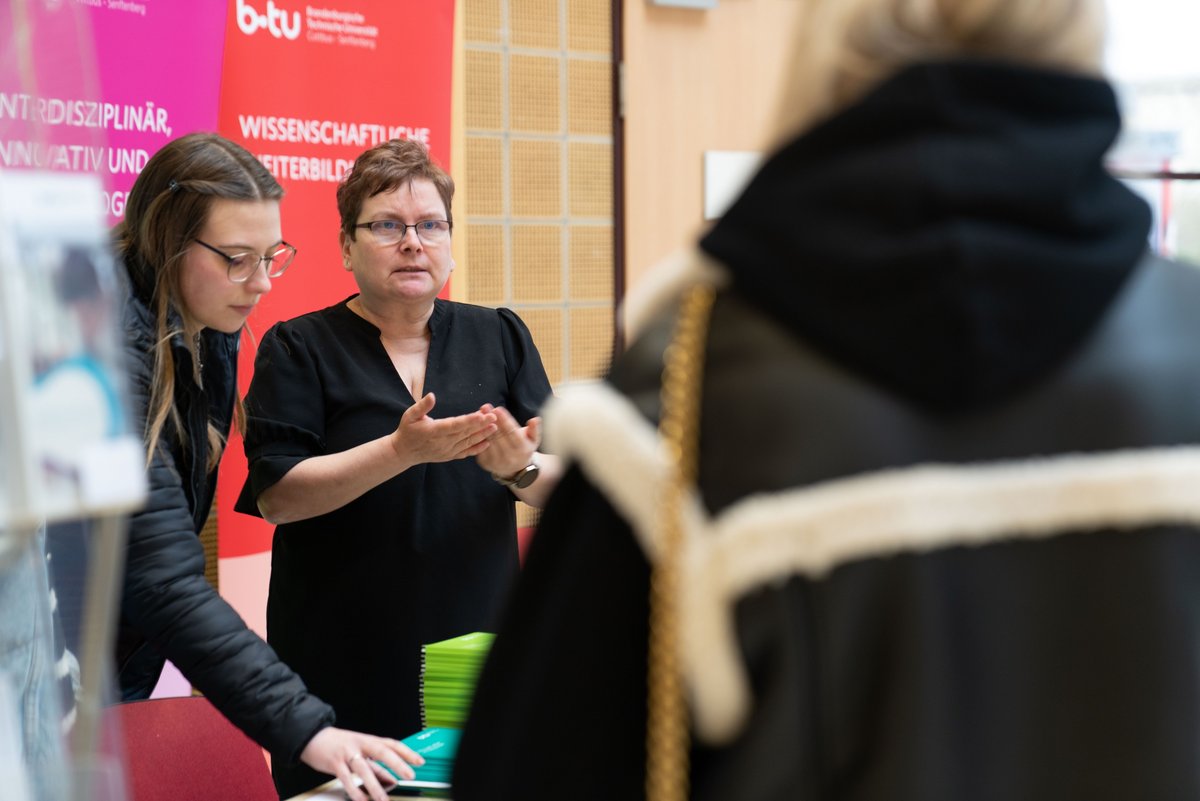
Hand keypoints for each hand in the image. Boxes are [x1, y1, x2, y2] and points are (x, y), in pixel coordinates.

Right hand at [300, 726, 424, 800]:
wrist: (313, 737)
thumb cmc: (340, 745)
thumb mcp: (360, 751)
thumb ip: (375, 765)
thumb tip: (391, 780)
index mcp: (369, 740)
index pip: (392, 744)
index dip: (407, 752)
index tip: (420, 761)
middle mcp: (360, 744)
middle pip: (382, 751)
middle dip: (397, 764)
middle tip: (410, 776)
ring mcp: (347, 753)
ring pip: (364, 769)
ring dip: (375, 786)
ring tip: (384, 800)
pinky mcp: (334, 763)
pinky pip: (346, 779)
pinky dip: (355, 791)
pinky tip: (362, 800)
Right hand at [393, 392, 496, 464]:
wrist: (404, 452)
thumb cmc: (407, 430)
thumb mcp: (409, 415)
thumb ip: (421, 406)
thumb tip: (432, 395)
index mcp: (434, 431)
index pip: (454, 425)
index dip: (469, 421)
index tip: (481, 415)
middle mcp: (442, 442)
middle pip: (465, 432)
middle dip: (481, 425)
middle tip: (494, 416)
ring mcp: (447, 450)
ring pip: (468, 442)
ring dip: (482, 435)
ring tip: (495, 427)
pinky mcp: (449, 455)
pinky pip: (466, 452)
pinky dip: (477, 449)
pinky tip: (487, 442)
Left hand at [475, 405, 539, 476]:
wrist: (514, 469)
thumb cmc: (524, 448)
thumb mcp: (533, 439)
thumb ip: (534, 429)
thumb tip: (535, 419)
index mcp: (521, 449)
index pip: (512, 432)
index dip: (504, 420)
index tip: (498, 408)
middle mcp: (509, 457)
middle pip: (498, 435)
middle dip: (491, 420)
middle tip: (486, 407)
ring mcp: (496, 461)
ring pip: (488, 440)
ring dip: (482, 426)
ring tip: (479, 413)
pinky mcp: (485, 463)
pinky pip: (479, 447)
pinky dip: (477, 435)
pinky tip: (475, 424)